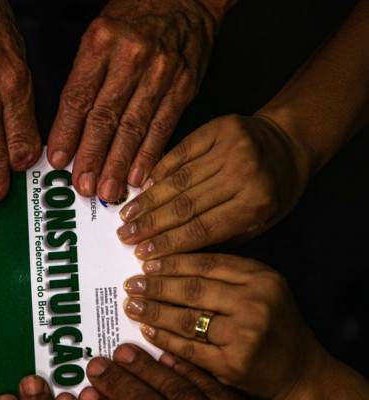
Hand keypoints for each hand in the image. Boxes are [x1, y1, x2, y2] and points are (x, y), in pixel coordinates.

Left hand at [48, 0, 221, 201]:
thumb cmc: (134, 18)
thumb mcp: (98, 34)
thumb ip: (83, 77)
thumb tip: (66, 130)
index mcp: (101, 41)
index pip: (78, 96)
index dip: (66, 133)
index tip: (57, 161)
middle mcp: (131, 56)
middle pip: (105, 116)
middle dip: (91, 156)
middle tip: (82, 186)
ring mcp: (161, 72)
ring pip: (133, 127)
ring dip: (118, 163)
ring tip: (106, 190)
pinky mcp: (183, 86)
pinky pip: (163, 127)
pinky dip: (149, 155)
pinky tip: (138, 177)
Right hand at [116, 114, 310, 258]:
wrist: (290, 142)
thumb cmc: (273, 191)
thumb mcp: (256, 224)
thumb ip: (216, 239)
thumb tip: (168, 255)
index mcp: (256, 204)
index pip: (201, 229)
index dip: (168, 244)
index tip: (142, 255)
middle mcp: (244, 174)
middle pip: (185, 206)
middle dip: (150, 225)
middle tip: (125, 237)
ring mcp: (231, 148)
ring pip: (178, 180)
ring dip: (148, 201)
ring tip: (127, 216)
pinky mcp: (219, 127)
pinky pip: (179, 153)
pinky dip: (158, 171)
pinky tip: (142, 187)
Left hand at [121, 253, 324, 399]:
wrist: (300, 375)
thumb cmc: (272, 327)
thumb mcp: (260, 291)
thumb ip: (223, 276)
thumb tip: (165, 263)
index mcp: (261, 278)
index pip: (206, 263)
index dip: (171, 261)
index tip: (144, 261)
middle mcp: (255, 303)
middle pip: (192, 289)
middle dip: (156, 286)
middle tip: (131, 284)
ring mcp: (245, 335)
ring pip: (186, 318)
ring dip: (153, 311)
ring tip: (132, 305)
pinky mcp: (233, 364)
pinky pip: (188, 348)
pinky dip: (163, 338)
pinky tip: (146, 331)